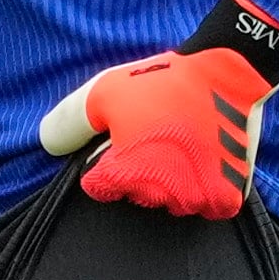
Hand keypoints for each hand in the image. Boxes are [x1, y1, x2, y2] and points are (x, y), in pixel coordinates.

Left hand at [39, 0, 278, 218]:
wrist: (226, 72)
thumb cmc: (161, 82)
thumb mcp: (102, 92)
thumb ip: (69, 122)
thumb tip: (48, 146)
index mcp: (128, 175)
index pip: (100, 188)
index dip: (105, 163)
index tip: (120, 142)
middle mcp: (163, 195)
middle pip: (138, 195)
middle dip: (139, 172)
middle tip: (154, 135)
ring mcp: (198, 199)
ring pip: (173, 203)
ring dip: (173, 182)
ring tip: (180, 143)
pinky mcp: (229, 196)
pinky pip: (208, 207)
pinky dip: (204, 190)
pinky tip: (203, 160)